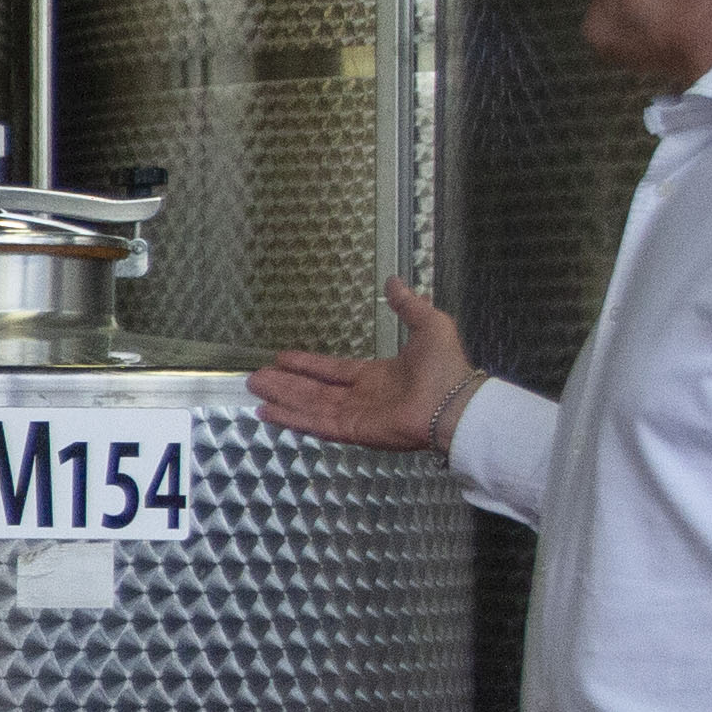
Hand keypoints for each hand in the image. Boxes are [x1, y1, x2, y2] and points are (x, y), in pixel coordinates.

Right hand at [249, 279, 483, 454]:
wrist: (455, 402)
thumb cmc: (446, 367)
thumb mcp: (429, 324)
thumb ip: (408, 305)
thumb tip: (394, 281)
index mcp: (377, 376)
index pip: (333, 370)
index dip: (308, 364)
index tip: (283, 358)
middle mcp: (361, 397)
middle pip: (313, 389)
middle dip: (285, 383)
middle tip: (256, 376)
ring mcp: (355, 416)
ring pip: (309, 405)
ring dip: (282, 398)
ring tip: (255, 390)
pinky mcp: (352, 431)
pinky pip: (316, 424)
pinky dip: (292, 419)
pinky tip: (269, 413)